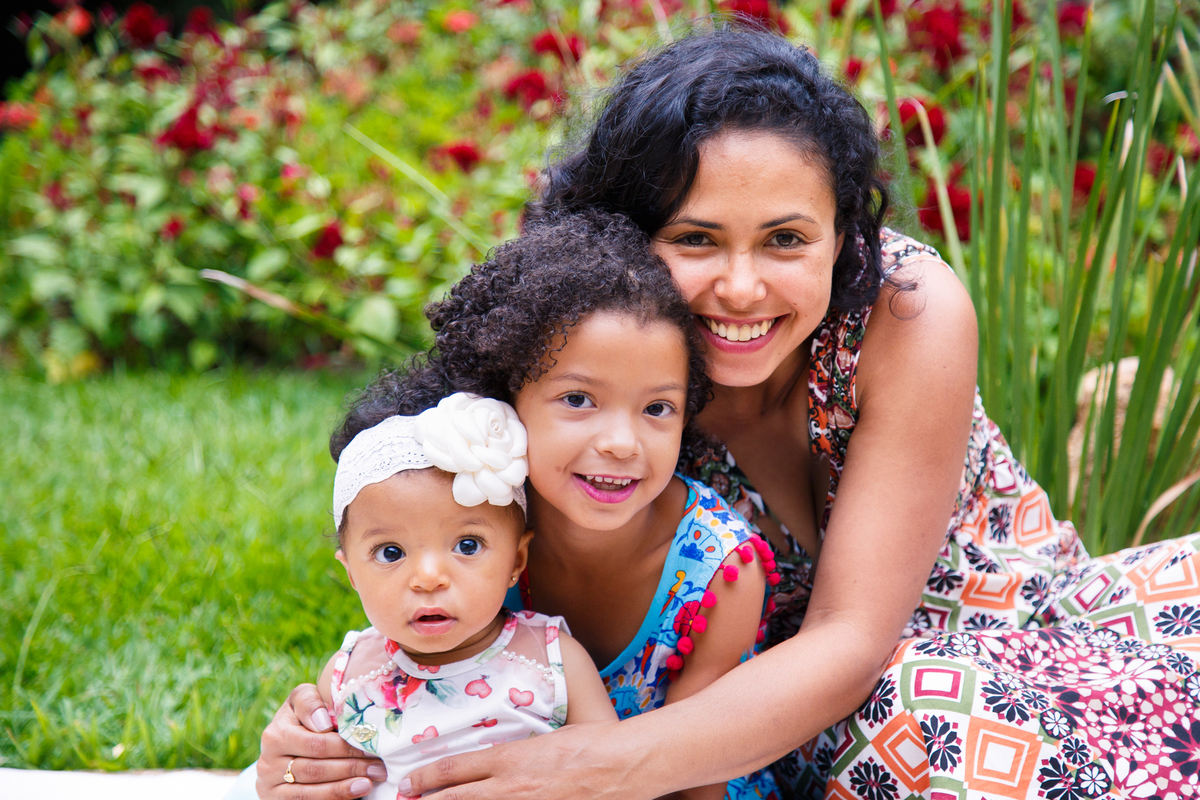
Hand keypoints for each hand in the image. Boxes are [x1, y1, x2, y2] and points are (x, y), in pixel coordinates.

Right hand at [256, 683, 386, 799]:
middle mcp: (267, 761)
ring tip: (370, 781)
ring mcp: (270, 785)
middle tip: (379, 766)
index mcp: (275, 733)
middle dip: (351, 767)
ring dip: (344, 787)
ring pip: (310, 790)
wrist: (285, 750)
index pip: (316, 742)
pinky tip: (355, 793)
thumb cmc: (304, 719)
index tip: (370, 745)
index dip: (345, 746)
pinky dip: (333, 798)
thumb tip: (323, 722)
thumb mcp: (303, 703)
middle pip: (315, 767)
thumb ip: (311, 702)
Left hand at [403, 721, 647, 799]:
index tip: (409, 783)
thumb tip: (496, 763)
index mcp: (510, 757)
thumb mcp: (547, 740)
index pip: (455, 768)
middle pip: (454, 797)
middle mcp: (509, 785)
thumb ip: (518, 754)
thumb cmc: (591, 743)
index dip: (425, 777)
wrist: (621, 763)